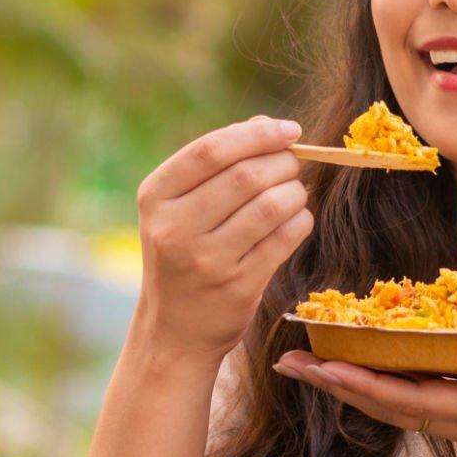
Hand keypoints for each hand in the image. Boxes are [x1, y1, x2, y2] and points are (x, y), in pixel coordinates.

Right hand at [133, 116, 311, 361]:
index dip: (256, 134)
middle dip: (282, 162)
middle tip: (293, 163)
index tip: (288, 130)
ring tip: (295, 192)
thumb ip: (216, 165)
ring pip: (270, 206)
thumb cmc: (182, 256)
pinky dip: (301, 221)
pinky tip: (297, 219)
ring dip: (295, 191)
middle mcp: (174, 229)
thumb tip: (267, 124)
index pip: (210, 151)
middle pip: (245, 176)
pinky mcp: (237, 287)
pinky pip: (284, 239)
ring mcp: (206, 261)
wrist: (174, 331)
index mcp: (155, 198)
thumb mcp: (178, 209)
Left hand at [274, 335, 456, 456]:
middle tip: (283, 360)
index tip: (317, 365)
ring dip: (348, 382)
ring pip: (391, 401)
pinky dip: (380, 381)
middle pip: (381, 401)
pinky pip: (412, 398)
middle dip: (332, 382)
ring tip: (308, 359)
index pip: (404, 398)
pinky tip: (365, 363)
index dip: (358, 382)